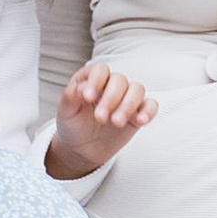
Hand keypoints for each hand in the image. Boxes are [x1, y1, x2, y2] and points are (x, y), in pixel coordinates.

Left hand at [46, 60, 156, 178]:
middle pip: (120, 80)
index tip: (88, 98)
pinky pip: (151, 106)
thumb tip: (81, 87)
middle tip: (100, 118)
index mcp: (92, 79)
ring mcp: (126, 99)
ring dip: (128, 105)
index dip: (96, 80)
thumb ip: (70, 96)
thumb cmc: (73, 124)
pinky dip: (149, 111)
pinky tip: (141, 120)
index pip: (100, 70)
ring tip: (116, 122)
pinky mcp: (137, 114)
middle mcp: (111, 85)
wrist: (82, 148)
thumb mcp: (65, 111)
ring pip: (137, 90)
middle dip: (110, 99)